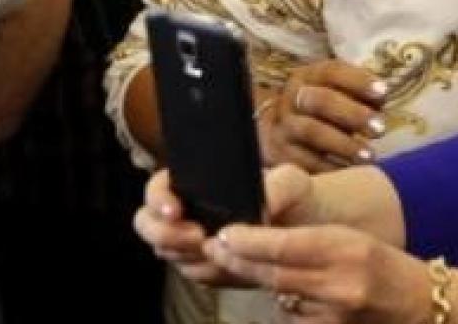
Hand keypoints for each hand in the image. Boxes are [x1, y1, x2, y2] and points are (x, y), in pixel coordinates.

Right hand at [136, 165, 322, 286]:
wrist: (309, 227)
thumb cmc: (293, 195)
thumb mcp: (290, 181)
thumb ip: (276, 186)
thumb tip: (261, 203)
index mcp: (194, 182)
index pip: (157, 188)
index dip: (158, 199)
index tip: (175, 210)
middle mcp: (185, 212)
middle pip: (148, 225)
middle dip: (166, 234)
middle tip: (198, 236)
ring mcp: (191, 242)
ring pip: (170, 254)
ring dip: (189, 255)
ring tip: (222, 249)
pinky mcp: (206, 267)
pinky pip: (196, 275)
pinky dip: (210, 272)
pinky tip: (233, 264)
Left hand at [207, 222, 427, 322]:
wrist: (418, 304)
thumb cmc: (382, 265)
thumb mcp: (351, 239)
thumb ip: (308, 242)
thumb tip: (256, 241)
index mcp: (346, 249)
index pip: (285, 246)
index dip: (248, 241)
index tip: (224, 234)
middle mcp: (339, 284)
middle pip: (273, 274)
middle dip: (239, 261)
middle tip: (215, 248)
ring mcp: (332, 315)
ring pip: (278, 296)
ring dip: (259, 281)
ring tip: (248, 264)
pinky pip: (291, 317)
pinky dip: (284, 305)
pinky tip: (295, 295)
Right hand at [263, 61, 389, 171]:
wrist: (283, 132)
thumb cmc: (324, 108)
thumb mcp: (339, 92)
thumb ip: (360, 92)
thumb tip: (381, 97)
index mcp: (309, 76)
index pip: (333, 71)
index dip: (358, 81)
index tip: (383, 93)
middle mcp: (293, 98)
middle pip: (321, 101)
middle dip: (353, 114)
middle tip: (380, 129)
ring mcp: (285, 126)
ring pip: (312, 132)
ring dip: (345, 145)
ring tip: (369, 156)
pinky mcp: (282, 154)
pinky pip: (306, 161)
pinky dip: (332, 167)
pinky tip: (351, 170)